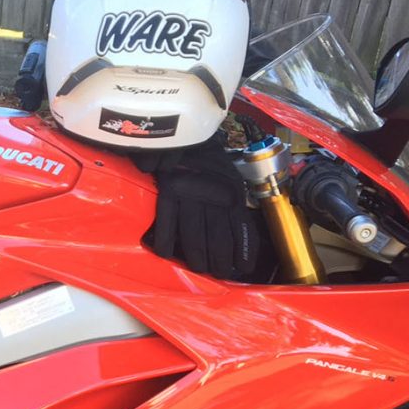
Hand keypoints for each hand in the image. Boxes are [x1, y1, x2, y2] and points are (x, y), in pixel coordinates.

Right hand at [142, 137, 265, 281]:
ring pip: (194, 236)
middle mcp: (213, 196)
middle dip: (220, 261)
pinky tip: (167, 255)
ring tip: (198, 269)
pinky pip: (167, 223)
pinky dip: (165, 241)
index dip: (242, 251)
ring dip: (197, 258)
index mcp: (232, 193)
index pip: (240, 228)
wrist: (187, 134)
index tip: (242, 268)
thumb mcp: (231, 178)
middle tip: (220, 274)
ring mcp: (190, 196)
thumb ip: (234, 203)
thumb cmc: (210, 159)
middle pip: (218, 237)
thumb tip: (242, 235)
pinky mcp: (168, 193)